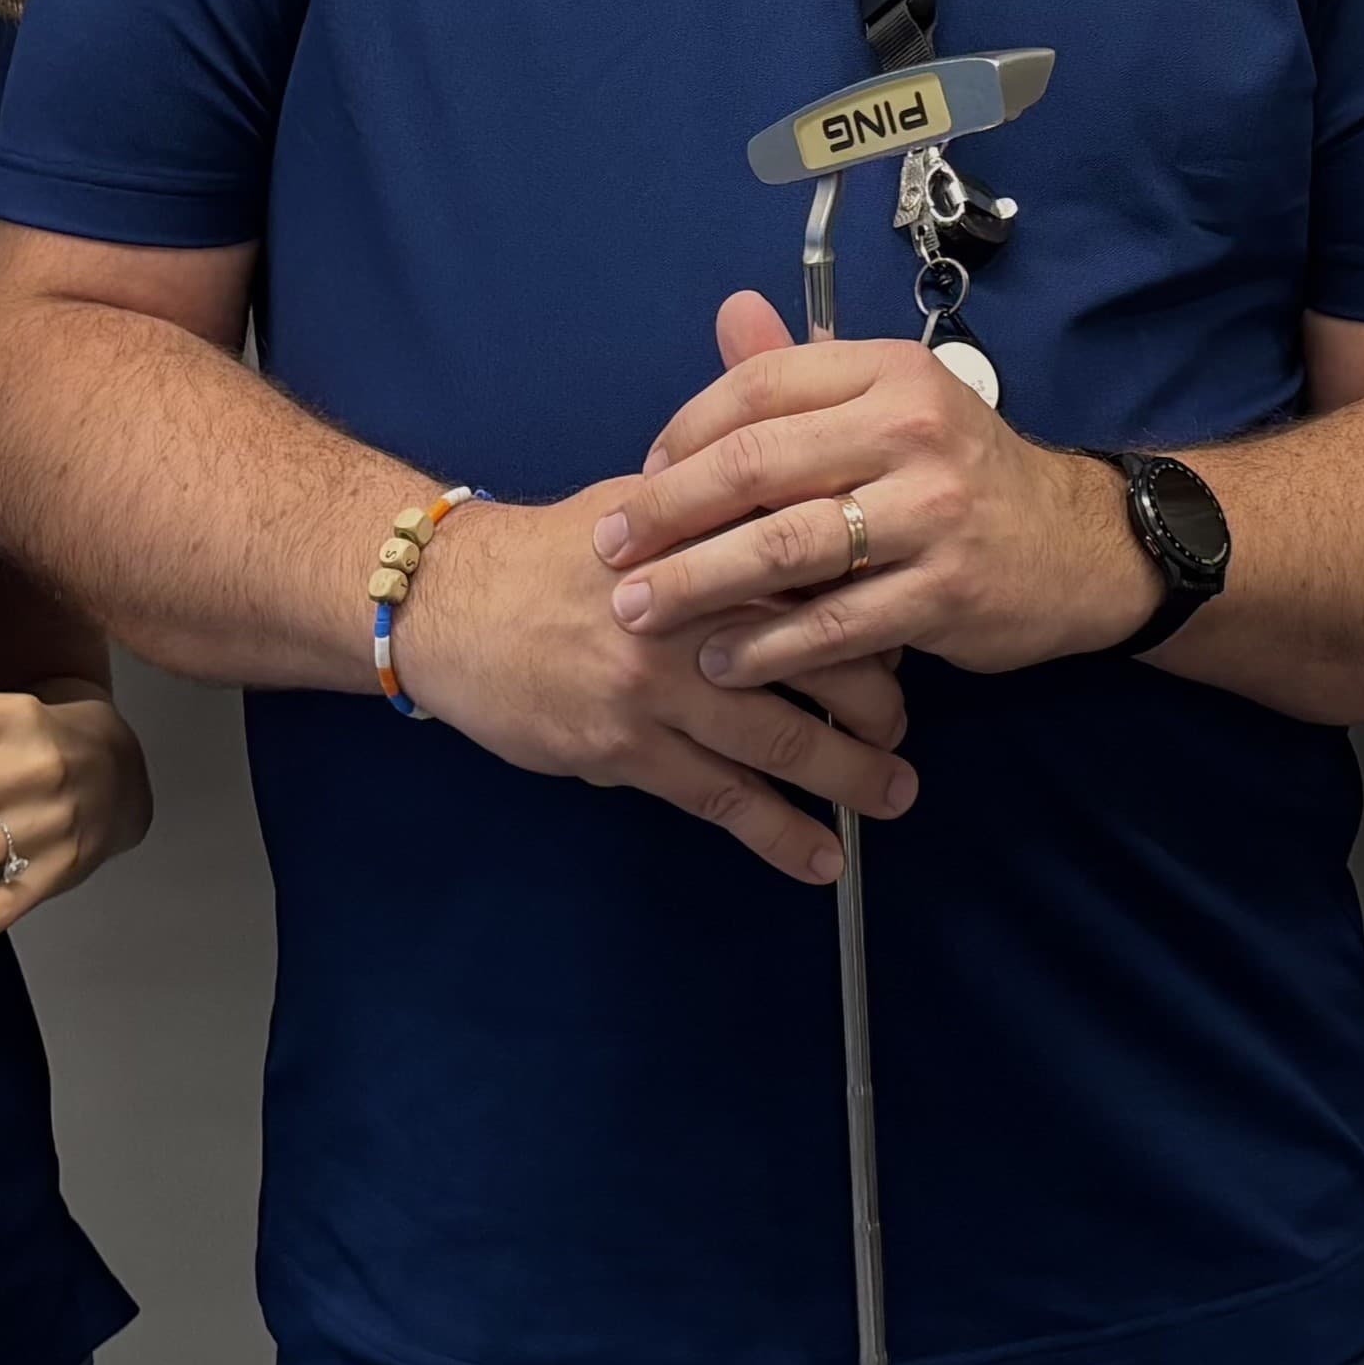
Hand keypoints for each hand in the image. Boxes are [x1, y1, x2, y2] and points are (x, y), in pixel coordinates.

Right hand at [396, 473, 916, 885]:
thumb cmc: (558, 552)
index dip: (874, 607)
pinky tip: (819, 858)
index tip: (907, 634)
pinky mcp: (627, 747)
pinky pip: (720, 798)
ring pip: (781, 740)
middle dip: (879, 702)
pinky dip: (778, 833)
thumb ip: (726, 513)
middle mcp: (692, 611)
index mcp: (705, 541)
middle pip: (819, 658)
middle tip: (906, 729)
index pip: (817, 572)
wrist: (456, 602)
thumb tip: (817, 518)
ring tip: (893, 796)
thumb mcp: (646, 506)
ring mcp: (659, 684)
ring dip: (849, 776)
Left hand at [594, 293, 1157, 688]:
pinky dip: (765, 646)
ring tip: (638, 611)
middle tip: (609, 550)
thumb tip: (728, 311)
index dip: (682, 435)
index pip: (757, 387)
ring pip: (785, 547)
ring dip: (697, 583)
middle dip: (666, 512)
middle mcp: (910, 430)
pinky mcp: (944, 593)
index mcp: (888, 372)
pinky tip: (719, 660)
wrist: (1076, 546)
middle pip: (756, 465)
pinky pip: (832, 624)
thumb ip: (802, 370)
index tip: (636, 480)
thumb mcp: (892, 403)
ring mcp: (931, 514)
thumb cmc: (959, 472)